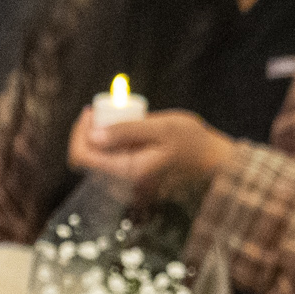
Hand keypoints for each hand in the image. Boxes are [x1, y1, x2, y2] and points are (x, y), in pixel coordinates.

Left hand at [66, 107, 237, 205]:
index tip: (91, 112)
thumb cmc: (194, 144)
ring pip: (97, 158)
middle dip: (90, 131)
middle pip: (86, 156)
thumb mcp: (162, 128)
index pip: (81, 156)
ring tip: (122, 120)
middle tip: (107, 111)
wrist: (215, 163)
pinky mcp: (132, 177)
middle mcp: (123, 181)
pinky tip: (130, 131)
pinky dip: (113, 143)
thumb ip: (127, 130)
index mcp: (128, 171)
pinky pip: (110, 159)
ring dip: (102, 136)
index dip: (79, 131)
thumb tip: (92, 134)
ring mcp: (127, 181)